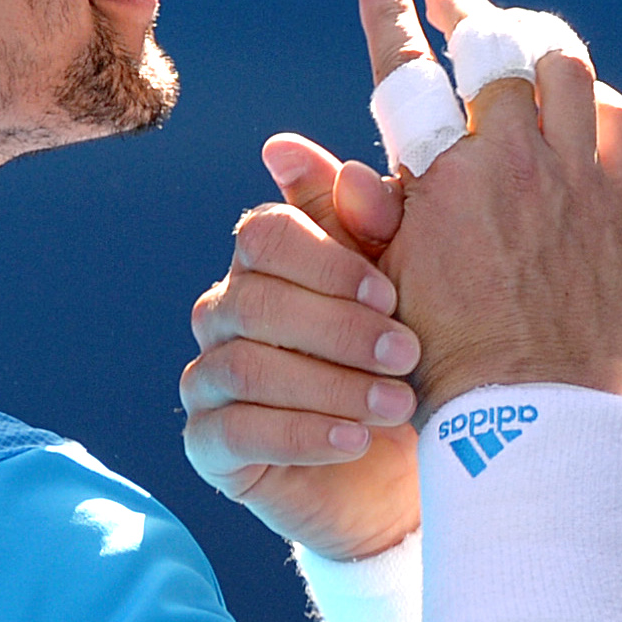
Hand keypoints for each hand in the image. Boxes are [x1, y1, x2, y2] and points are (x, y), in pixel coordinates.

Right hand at [181, 138, 422, 560]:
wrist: (411, 474)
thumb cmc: (406, 366)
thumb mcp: (402, 290)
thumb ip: (361, 222)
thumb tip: (285, 147)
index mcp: (266, 263)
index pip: (264, 233)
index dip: (326, 261)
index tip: (391, 293)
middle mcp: (225, 313)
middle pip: (253, 299)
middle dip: (337, 328)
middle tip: (407, 354)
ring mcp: (209, 380)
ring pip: (243, 366)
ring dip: (328, 385)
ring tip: (397, 404)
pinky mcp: (210, 448)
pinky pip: (233, 432)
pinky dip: (300, 434)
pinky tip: (354, 441)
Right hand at [385, 0, 621, 408]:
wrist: (535, 415)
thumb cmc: (442, 357)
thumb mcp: (380, 278)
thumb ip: (347, 205)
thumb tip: (283, 144)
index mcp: (443, 180)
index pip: (409, 73)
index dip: (389, 20)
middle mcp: (512, 164)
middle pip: (495, 48)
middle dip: (469, 17)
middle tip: (454, 9)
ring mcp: (576, 179)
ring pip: (564, 66)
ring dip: (535, 42)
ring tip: (518, 41)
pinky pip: (617, 117)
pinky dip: (591, 98)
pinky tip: (575, 102)